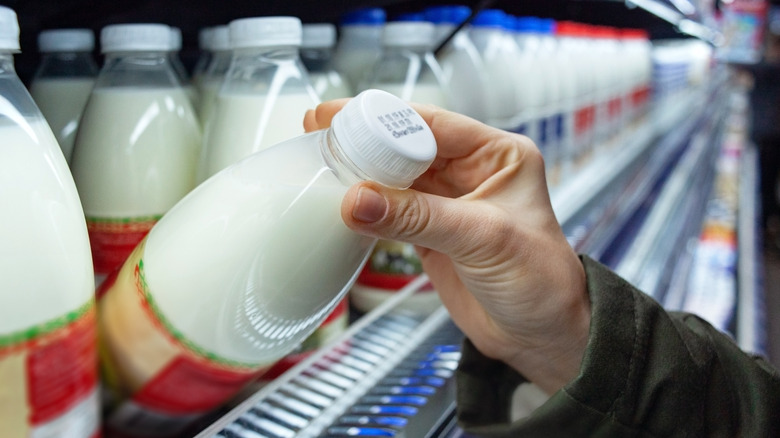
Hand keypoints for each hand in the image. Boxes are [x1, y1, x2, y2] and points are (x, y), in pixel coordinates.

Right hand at [304, 100, 589, 393]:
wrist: (540, 336)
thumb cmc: (542, 282)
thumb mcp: (483, 239)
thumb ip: (419, 217)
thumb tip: (358, 199)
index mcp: (498, 155)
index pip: (434, 125)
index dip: (385, 119)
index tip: (341, 118)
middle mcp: (472, 172)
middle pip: (407, 145)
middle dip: (365, 141)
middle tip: (319, 136)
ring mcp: (448, 202)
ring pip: (395, 177)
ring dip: (361, 173)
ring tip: (320, 164)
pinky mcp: (429, 231)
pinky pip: (389, 210)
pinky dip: (365, 207)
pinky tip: (340, 201)